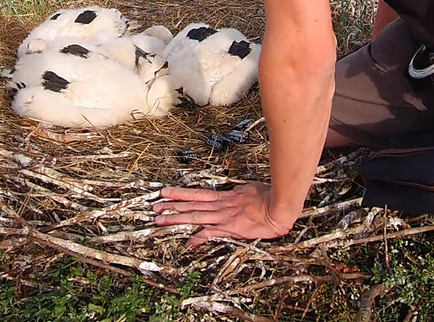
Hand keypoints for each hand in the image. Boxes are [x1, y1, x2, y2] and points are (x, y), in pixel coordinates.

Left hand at [151, 182, 294, 246]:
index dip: (180, 194)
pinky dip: (199, 238)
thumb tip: (232, 194)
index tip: (165, 193)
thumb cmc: (268, 197)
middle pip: (191, 204)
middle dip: (171, 205)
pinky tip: (188, 243)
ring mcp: (224, 217)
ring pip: (195, 216)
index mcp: (225, 197)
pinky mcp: (231, 228)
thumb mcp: (249, 190)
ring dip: (177, 218)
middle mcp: (220, 206)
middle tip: (154, 207)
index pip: (197, 195)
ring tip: (160, 220)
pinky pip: (212, 233)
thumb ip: (237, 194)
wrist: (279, 207)